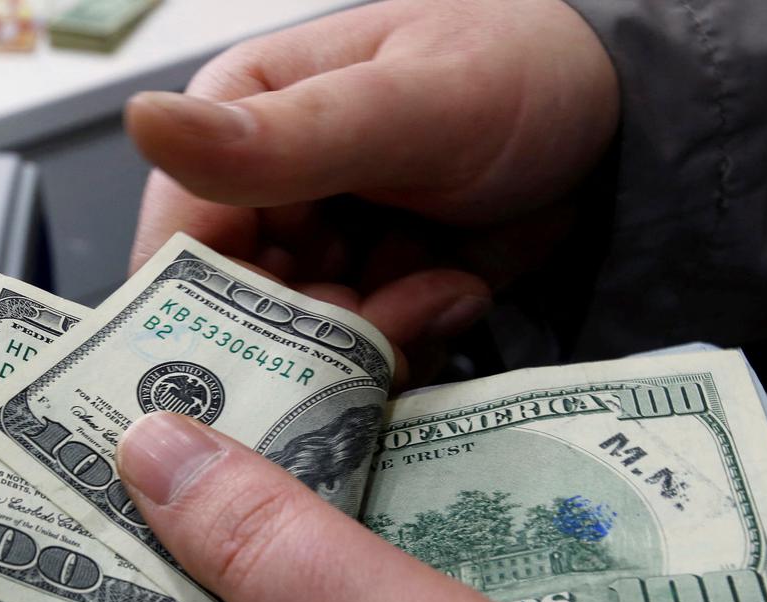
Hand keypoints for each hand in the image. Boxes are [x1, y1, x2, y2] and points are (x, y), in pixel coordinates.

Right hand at [126, 0, 620, 384]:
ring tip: (441, 288)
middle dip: (306, 338)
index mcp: (238, 124)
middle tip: (389, 317)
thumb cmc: (521, 71)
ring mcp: (316, 254)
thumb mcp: (408, 101)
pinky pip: (352, 365)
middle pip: (232, 317)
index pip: (176, 247)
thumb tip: (145, 121)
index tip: (265, 360)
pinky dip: (404, 349)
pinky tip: (454, 294)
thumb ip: (283, 134)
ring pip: (295, 353)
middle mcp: (261, 196)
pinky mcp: (367, 299)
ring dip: (370, 344)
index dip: (204, 313)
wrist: (621, 122)